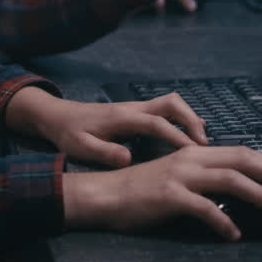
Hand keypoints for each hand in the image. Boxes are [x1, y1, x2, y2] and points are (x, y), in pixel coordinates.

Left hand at [7, 87, 207, 165]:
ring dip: (188, 118)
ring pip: (170, 103)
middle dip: (190, 120)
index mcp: (121, 117)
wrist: (57, 115)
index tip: (193, 151)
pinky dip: (181, 118)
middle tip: (204, 144)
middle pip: (170, 104)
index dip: (177, 136)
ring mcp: (135, 107)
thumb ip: (104, 152)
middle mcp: (132, 107)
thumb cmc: (68, 133)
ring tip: (201, 141)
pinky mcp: (135, 111)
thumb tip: (128, 158)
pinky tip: (188, 135)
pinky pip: (165, 109)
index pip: (156, 123)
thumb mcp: (80, 146)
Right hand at [63, 145, 261, 241]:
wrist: (104, 195)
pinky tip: (234, 234)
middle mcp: (190, 159)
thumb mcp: (175, 176)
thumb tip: (232, 187)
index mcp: (194, 153)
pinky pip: (205, 209)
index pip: (239, 152)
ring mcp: (180, 176)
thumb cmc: (139, 190)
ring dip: (258, 194)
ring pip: (229, 180)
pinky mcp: (170, 196)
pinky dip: (224, 222)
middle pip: (241, 160)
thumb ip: (202, 177)